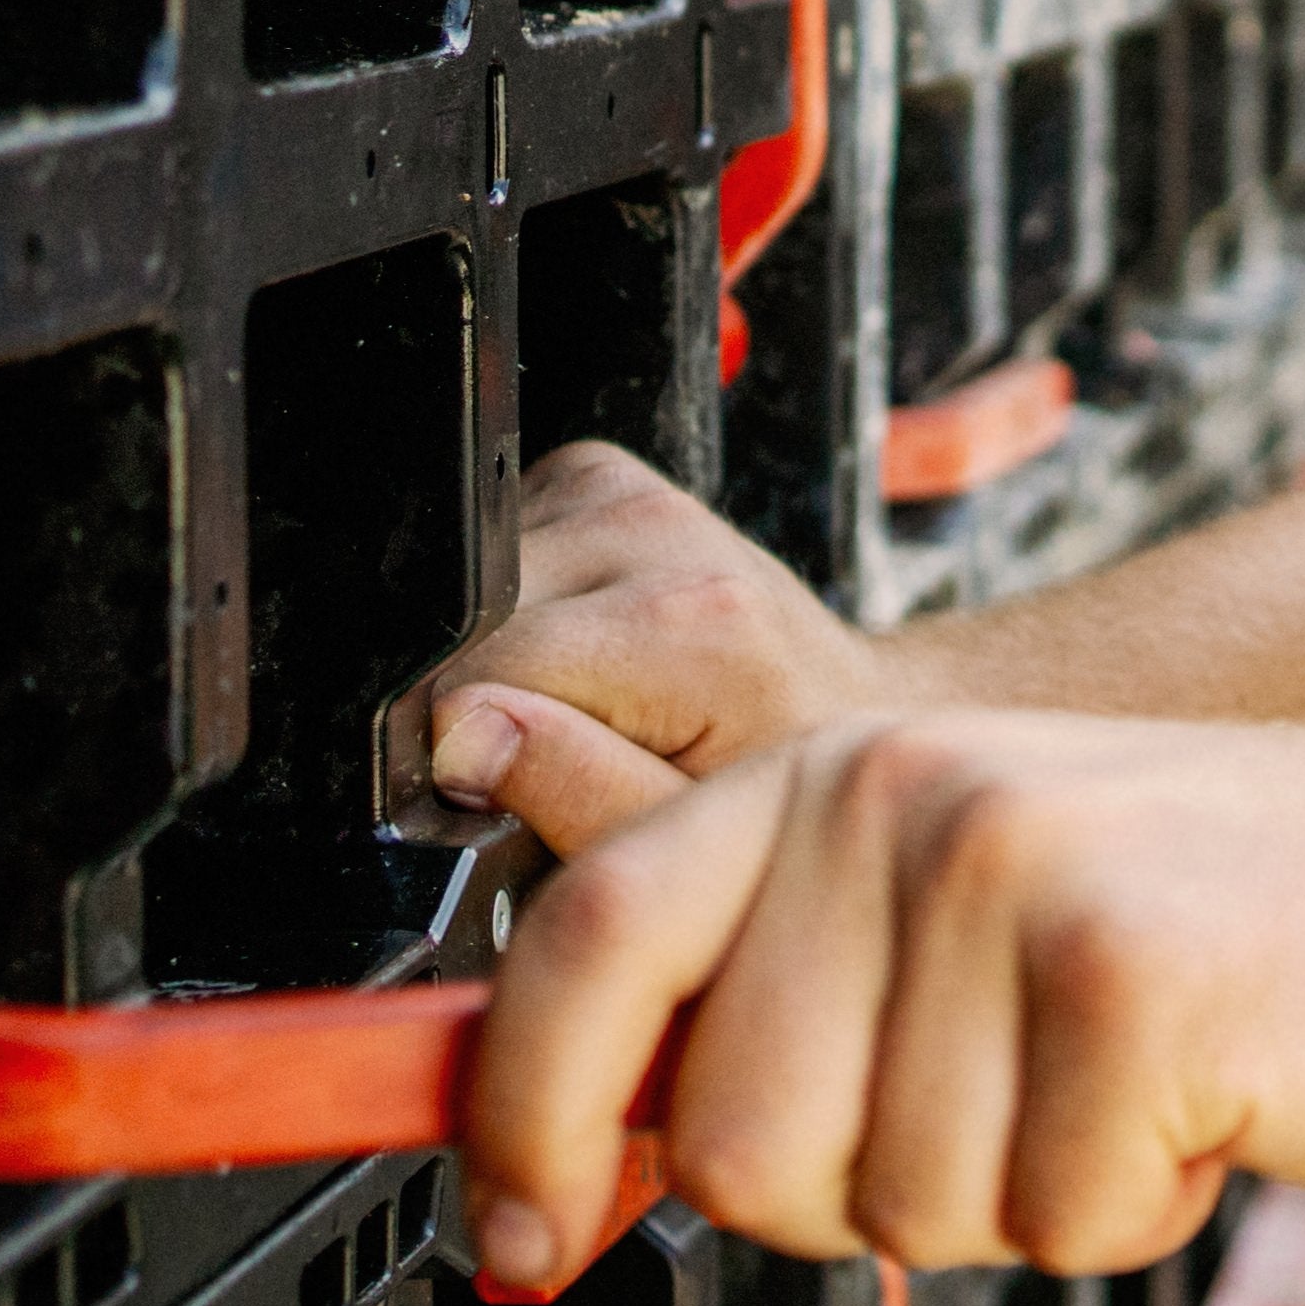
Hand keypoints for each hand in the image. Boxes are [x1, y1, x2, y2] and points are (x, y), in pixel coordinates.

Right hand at [411, 441, 910, 806]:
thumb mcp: (681, 828)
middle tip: (580, 746)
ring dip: (496, 656)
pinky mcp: (595, 477)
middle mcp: (654, 531)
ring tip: (596, 695)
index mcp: (690, 623)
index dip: (468, 757)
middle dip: (483, 706)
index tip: (522, 792)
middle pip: (464, 631)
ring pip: (464, 593)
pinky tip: (583, 648)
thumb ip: (572, 790)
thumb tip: (461, 736)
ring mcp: (623, 491)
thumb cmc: (772, 780)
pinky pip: (490, 558)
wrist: (843, 704)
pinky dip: (511, 613)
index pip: (476, 684)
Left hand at [449, 703, 1304, 1294]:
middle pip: (733, 1139)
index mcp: (825, 773)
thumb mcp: (940, 911)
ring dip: (1012, 1204)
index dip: (520, 1120)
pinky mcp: (1127, 977)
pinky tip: (1189, 1109)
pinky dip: (1125, 1214)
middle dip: (859, 1189)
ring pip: (889, 1207)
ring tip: (1107, 1090)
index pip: (585, 944)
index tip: (520, 1231)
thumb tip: (550, 1146)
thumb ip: (751, 993)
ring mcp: (1012, 874)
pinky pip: (1044, 1222)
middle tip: (995, 1110)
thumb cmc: (1198, 933)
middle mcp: (897, 795)